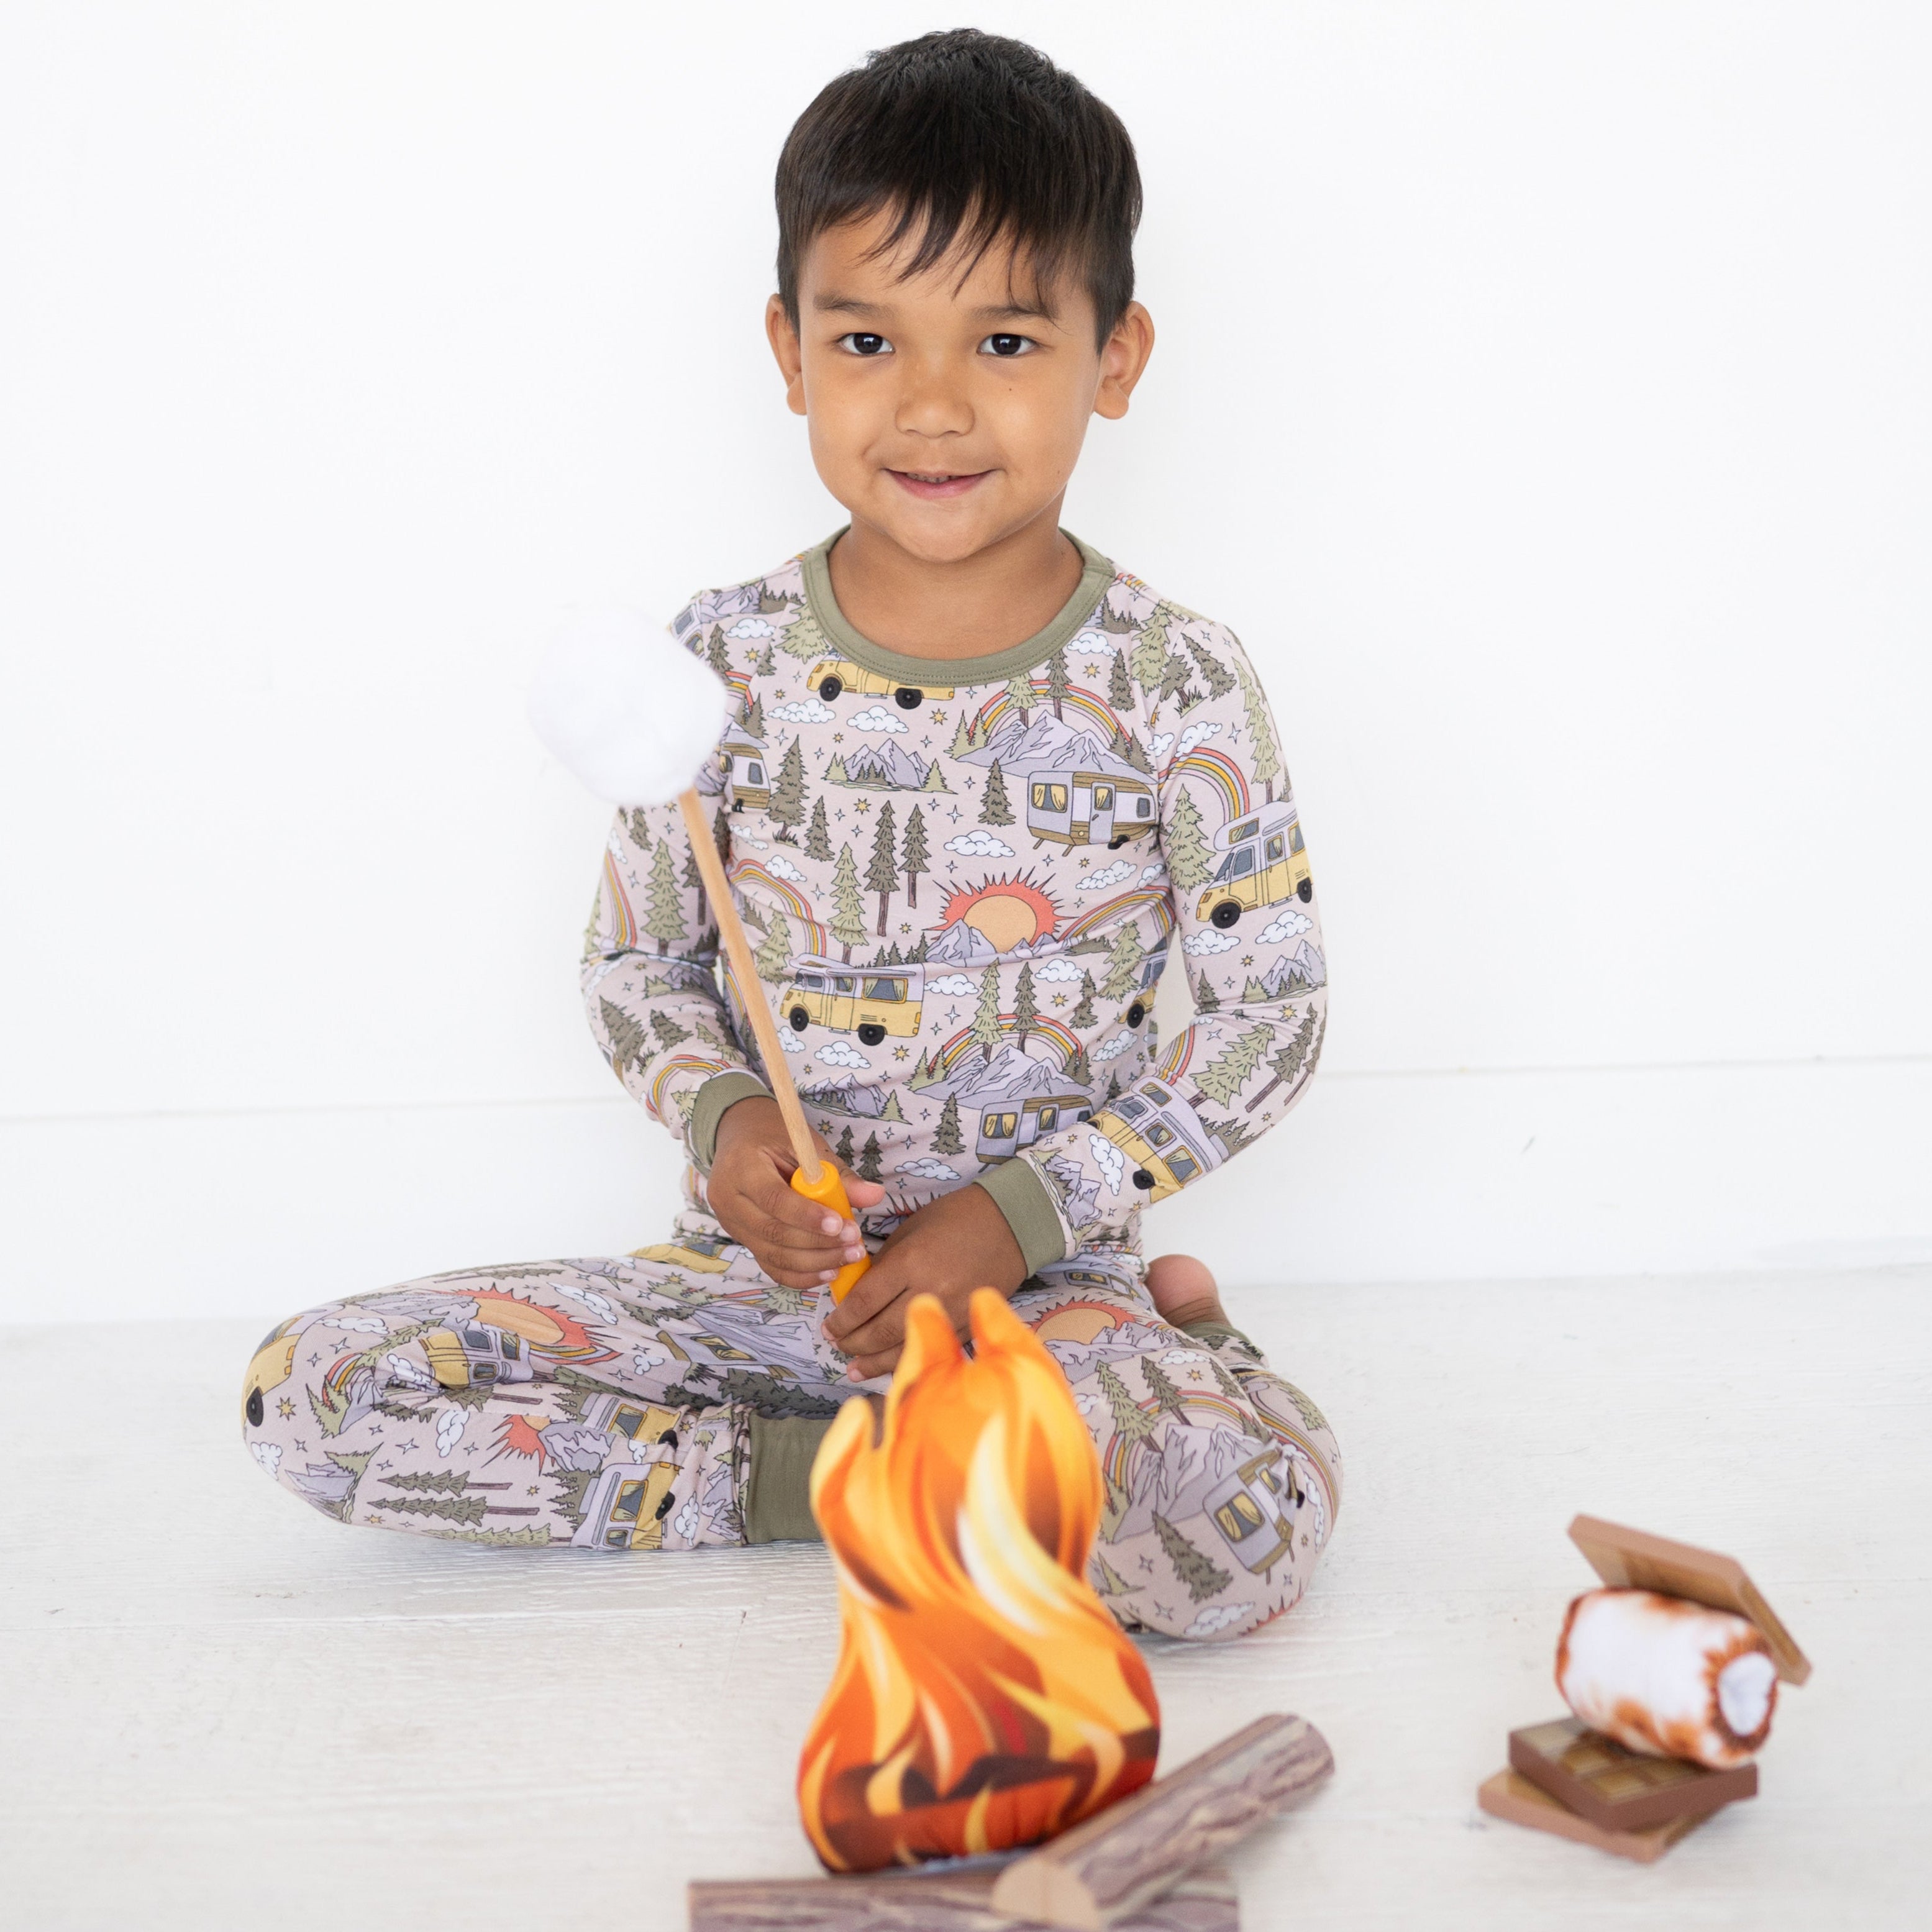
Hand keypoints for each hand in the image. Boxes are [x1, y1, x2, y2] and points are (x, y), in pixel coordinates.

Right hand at [706, 1097, 885, 1290]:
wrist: (740, 1139)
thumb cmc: (775, 1137)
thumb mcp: (806, 1146)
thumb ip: (838, 1174)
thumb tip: (875, 1195)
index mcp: (741, 1167)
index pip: (773, 1200)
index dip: (807, 1217)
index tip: (841, 1224)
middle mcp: (729, 1200)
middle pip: (773, 1234)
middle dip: (818, 1245)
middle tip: (855, 1243)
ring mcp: (731, 1224)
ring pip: (773, 1256)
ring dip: (815, 1263)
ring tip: (849, 1256)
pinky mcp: (741, 1240)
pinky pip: (771, 1266)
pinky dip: (801, 1275)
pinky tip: (829, 1271)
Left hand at [821, 1183, 1026, 1379]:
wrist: (1010, 1224)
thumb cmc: (954, 1218)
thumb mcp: (909, 1232)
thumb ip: (883, 1265)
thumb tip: (857, 1297)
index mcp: (910, 1261)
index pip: (864, 1302)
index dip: (841, 1320)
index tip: (829, 1327)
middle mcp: (929, 1291)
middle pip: (880, 1331)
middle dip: (853, 1343)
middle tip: (838, 1345)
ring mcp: (951, 1312)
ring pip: (904, 1348)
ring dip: (874, 1362)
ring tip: (854, 1368)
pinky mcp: (967, 1325)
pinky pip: (931, 1349)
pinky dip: (907, 1360)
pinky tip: (890, 1366)